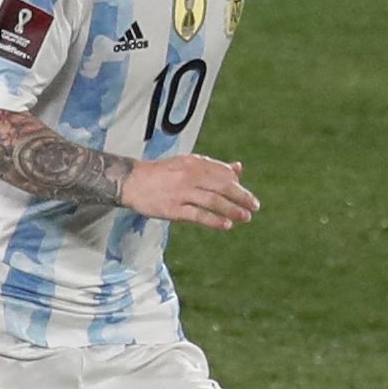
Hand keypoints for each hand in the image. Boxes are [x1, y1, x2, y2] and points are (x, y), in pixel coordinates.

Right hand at [123, 153, 256, 227]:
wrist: (132, 181)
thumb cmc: (162, 173)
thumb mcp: (187, 164)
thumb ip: (213, 167)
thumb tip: (239, 168)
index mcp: (194, 163)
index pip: (223, 173)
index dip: (237, 184)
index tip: (245, 195)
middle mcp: (190, 176)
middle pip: (222, 186)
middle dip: (242, 197)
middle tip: (255, 206)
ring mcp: (182, 193)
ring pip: (213, 201)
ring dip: (232, 210)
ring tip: (246, 218)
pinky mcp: (173, 209)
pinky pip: (198, 215)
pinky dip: (214, 220)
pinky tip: (226, 225)